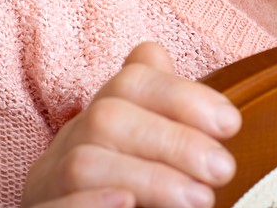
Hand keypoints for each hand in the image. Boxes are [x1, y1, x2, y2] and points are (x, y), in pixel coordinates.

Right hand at [21, 42, 240, 207]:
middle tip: (222, 168)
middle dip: (174, 140)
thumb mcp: (155, 155)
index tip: (230, 123)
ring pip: (84, 164)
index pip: (130, 82)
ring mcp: (47, 186)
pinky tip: (127, 205)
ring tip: (200, 199)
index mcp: (97, 122)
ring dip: (149, 178)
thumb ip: (173, 127)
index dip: (182, 95)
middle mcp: (67, 147)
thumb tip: (209, 101)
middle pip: (107, 119)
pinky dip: (90, 204)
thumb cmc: (134, 195)